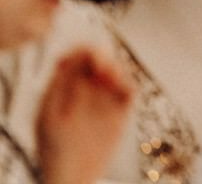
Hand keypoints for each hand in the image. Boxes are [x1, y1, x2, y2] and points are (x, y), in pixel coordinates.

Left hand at [36, 47, 131, 183]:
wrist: (73, 175)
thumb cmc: (54, 149)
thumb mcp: (51, 115)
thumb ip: (64, 87)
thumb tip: (76, 60)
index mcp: (63, 88)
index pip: (73, 58)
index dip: (81, 50)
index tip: (88, 52)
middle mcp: (85, 90)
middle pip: (98, 60)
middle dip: (101, 57)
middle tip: (101, 65)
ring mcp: (103, 100)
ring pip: (116, 72)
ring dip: (116, 69)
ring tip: (110, 76)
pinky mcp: (120, 112)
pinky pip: (129, 91)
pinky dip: (129, 85)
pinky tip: (122, 88)